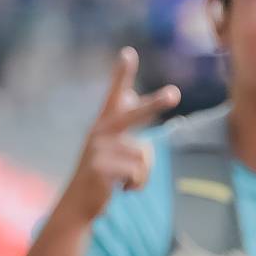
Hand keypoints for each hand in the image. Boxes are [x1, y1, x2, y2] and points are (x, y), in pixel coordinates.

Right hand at [61, 49, 180, 223]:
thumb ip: (123, 118)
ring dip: (143, 173)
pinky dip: (137, 185)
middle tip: (175, 93)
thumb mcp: (113, 143)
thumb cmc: (102, 172)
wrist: (80, 203)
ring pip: (144, 155)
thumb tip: (133, 93)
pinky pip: (138, 172)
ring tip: (125, 181)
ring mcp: (98, 149)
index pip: (115, 94)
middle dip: (155, 104)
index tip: (128, 52)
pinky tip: (121, 189)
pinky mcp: (100, 168)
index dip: (122, 74)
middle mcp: (100, 131)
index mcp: (105, 124)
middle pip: (135, 115)